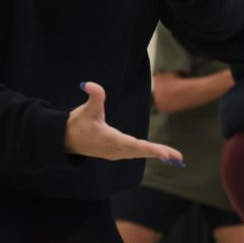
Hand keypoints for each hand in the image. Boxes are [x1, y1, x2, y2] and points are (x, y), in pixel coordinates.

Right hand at [65, 82, 184, 163]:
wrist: (65, 140)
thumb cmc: (77, 124)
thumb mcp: (86, 110)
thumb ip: (93, 96)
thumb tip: (89, 84)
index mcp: (111, 140)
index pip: (135, 145)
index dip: (151, 149)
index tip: (165, 154)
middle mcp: (115, 149)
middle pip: (141, 151)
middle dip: (159, 153)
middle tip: (178, 158)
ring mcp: (116, 152)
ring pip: (140, 153)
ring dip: (156, 154)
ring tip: (175, 157)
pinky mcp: (115, 152)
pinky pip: (135, 153)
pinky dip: (148, 153)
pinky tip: (160, 154)